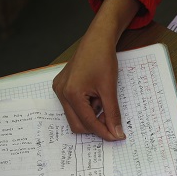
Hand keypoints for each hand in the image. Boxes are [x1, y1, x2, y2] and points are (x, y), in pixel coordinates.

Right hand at [52, 0, 140, 140]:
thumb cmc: (103, 58)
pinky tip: (97, 97)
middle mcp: (61, 92)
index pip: (88, 122)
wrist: (97, 39)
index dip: (104, 131)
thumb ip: (112, 113)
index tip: (117, 137)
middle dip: (96, 126)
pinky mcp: (62, 86)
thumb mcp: (110, 88)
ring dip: (92, 116)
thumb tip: (116, 133)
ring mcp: (59, 89)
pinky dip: (87, 107)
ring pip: (75, 117)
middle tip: (113, 122)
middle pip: (78, 124)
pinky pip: (73, 106)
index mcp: (71, 93)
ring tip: (104, 101)